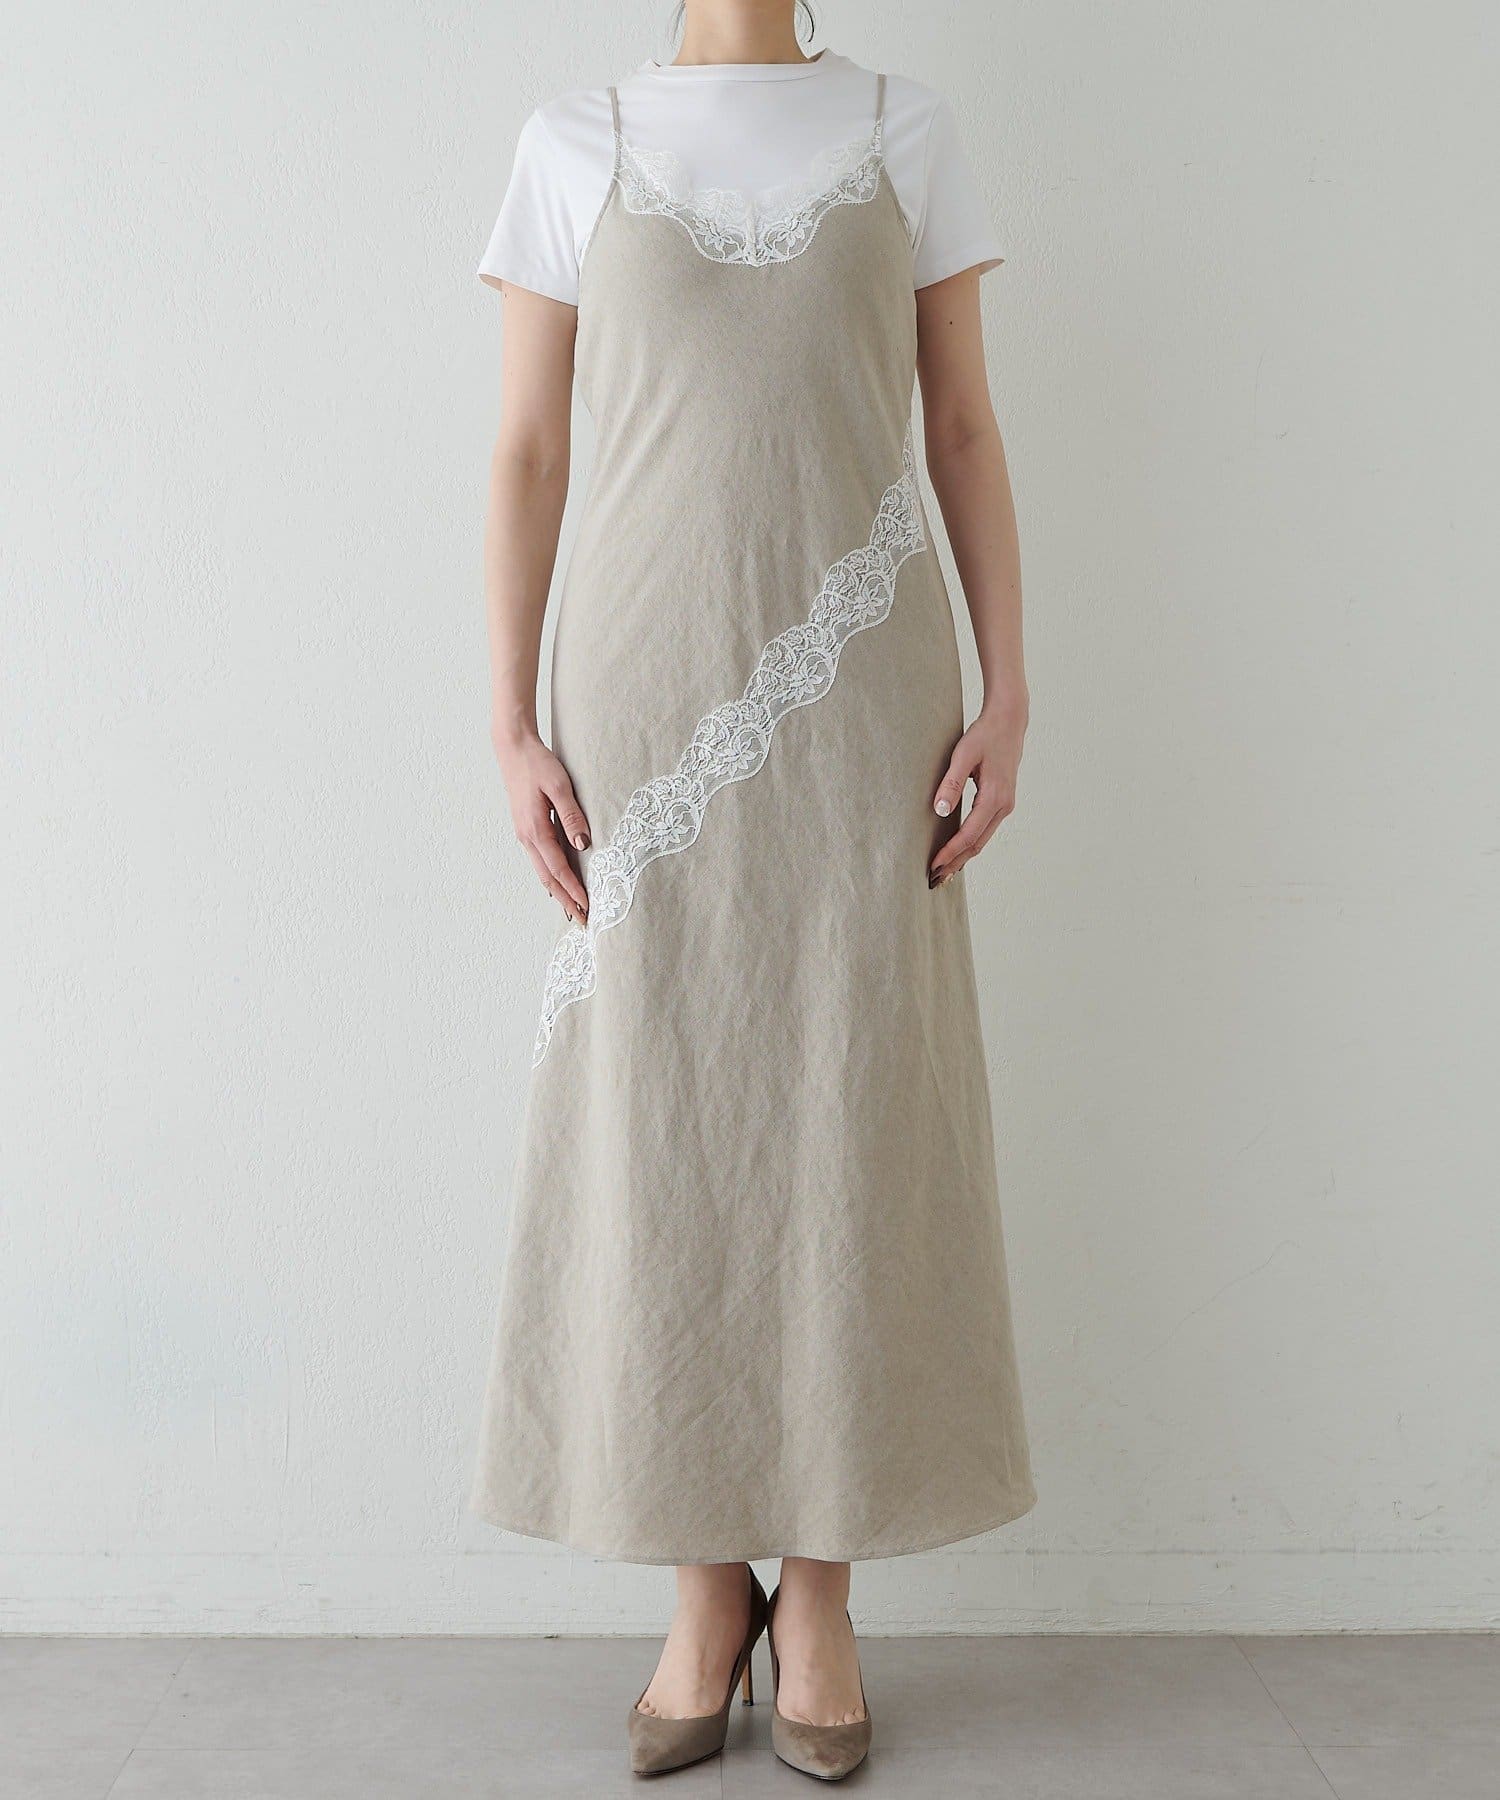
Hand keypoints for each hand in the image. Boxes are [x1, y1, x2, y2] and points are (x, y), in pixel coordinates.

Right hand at [493, 728, 590, 925]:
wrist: (513, 749)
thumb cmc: (538, 764)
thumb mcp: (560, 786)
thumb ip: (572, 816)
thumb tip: (582, 845)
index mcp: (535, 830)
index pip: (559, 869)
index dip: (574, 890)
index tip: (588, 907)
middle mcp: (527, 837)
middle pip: (548, 878)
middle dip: (566, 901)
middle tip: (583, 921)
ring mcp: (524, 834)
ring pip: (543, 871)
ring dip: (558, 891)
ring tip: (574, 908)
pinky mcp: (526, 829)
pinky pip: (540, 859)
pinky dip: (551, 876)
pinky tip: (559, 882)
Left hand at [928, 697, 1027, 886]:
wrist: (1009, 721)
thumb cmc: (985, 734)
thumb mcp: (964, 754)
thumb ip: (951, 782)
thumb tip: (939, 810)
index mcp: (994, 798)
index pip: (968, 835)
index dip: (949, 853)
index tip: (933, 866)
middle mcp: (1003, 806)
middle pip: (976, 844)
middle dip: (955, 863)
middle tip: (934, 880)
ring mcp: (1005, 806)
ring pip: (982, 840)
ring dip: (963, 856)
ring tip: (944, 871)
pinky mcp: (1002, 802)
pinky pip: (985, 830)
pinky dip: (971, 844)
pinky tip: (959, 851)